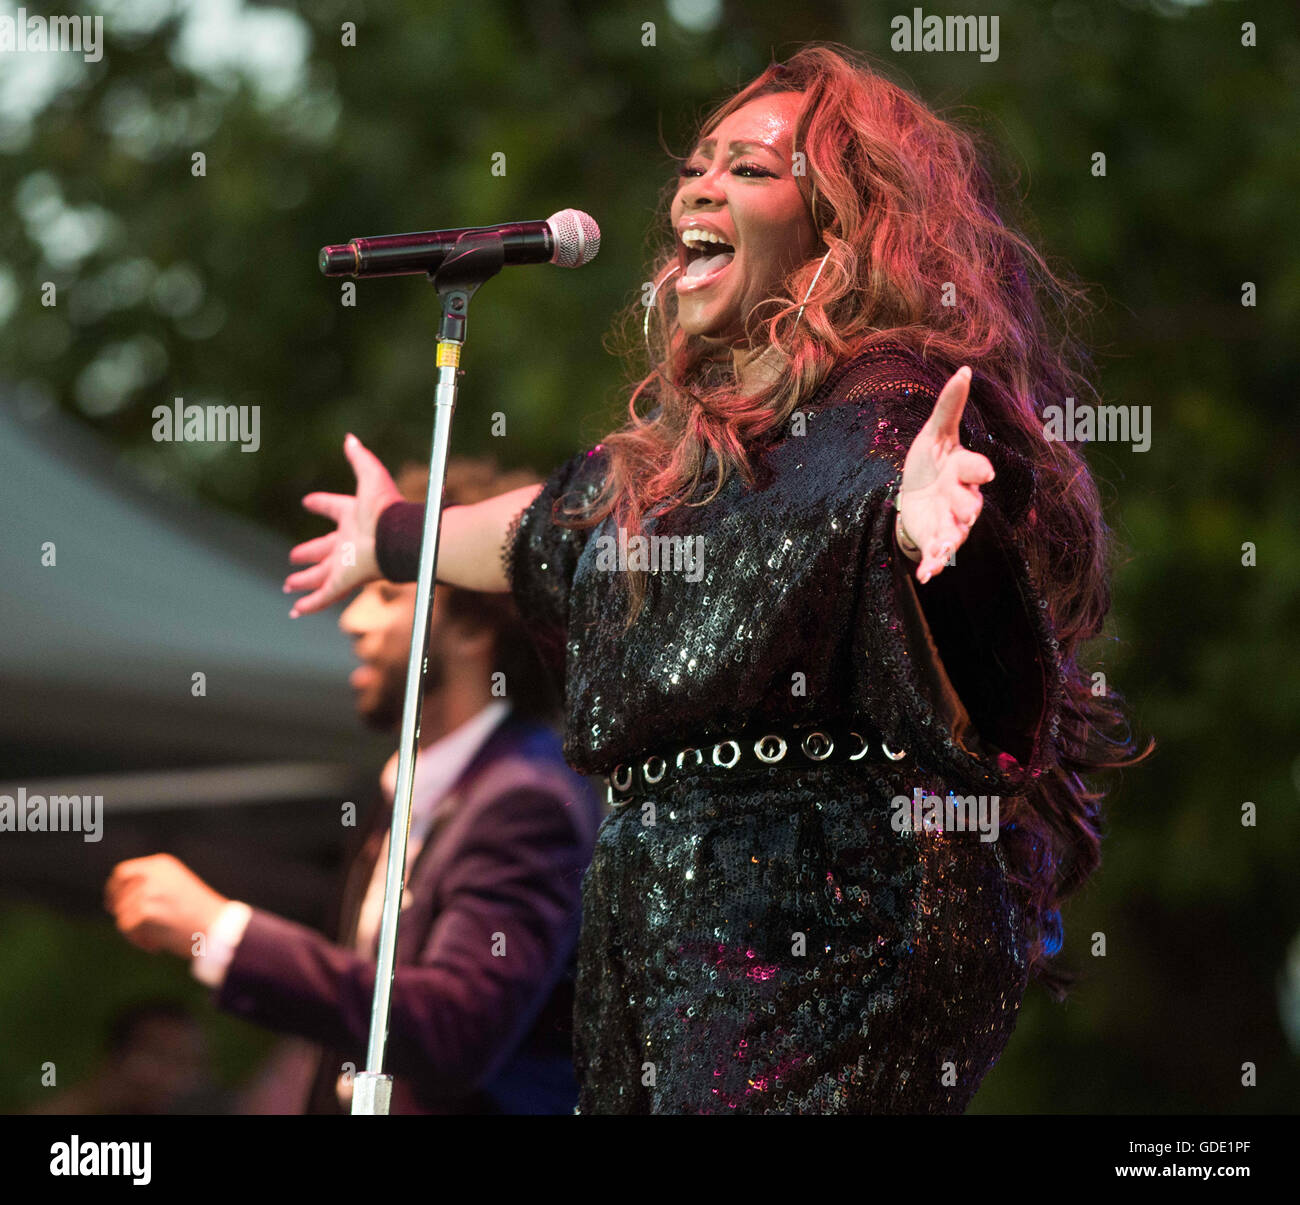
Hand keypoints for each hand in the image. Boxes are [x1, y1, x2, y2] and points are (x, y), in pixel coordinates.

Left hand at [105, 854, 228, 957]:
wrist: (217, 928)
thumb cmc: (199, 912)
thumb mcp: (176, 886)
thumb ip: (151, 884)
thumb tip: (120, 897)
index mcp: (161, 865)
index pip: (122, 872)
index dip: (113, 889)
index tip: (111, 904)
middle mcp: (152, 874)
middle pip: (118, 892)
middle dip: (118, 908)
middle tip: (126, 924)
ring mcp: (147, 891)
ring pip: (121, 913)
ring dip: (133, 930)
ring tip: (155, 938)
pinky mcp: (144, 911)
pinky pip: (126, 928)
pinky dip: (137, 940)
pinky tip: (156, 945)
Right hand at [284, 433, 401, 616]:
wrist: (400, 539)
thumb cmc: (387, 509)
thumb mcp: (370, 476)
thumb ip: (360, 458)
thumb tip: (350, 438)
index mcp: (353, 517)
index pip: (334, 509)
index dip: (321, 504)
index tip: (308, 502)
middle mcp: (348, 542)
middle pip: (323, 550)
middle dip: (308, 554)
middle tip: (293, 557)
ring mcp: (345, 564)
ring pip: (320, 575)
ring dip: (304, 581)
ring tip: (288, 585)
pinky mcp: (343, 581)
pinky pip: (323, 596)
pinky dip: (309, 604)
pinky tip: (296, 611)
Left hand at [896, 366, 994, 583]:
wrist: (914, 496)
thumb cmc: (930, 461)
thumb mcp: (935, 433)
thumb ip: (949, 405)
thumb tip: (964, 368)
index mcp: (962, 470)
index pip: (972, 468)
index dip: (977, 470)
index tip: (982, 472)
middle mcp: (962, 498)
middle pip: (970, 504)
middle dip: (968, 508)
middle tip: (967, 514)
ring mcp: (950, 522)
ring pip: (957, 533)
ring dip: (952, 541)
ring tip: (946, 549)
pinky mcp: (935, 542)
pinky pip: (938, 556)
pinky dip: (934, 566)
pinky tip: (926, 575)